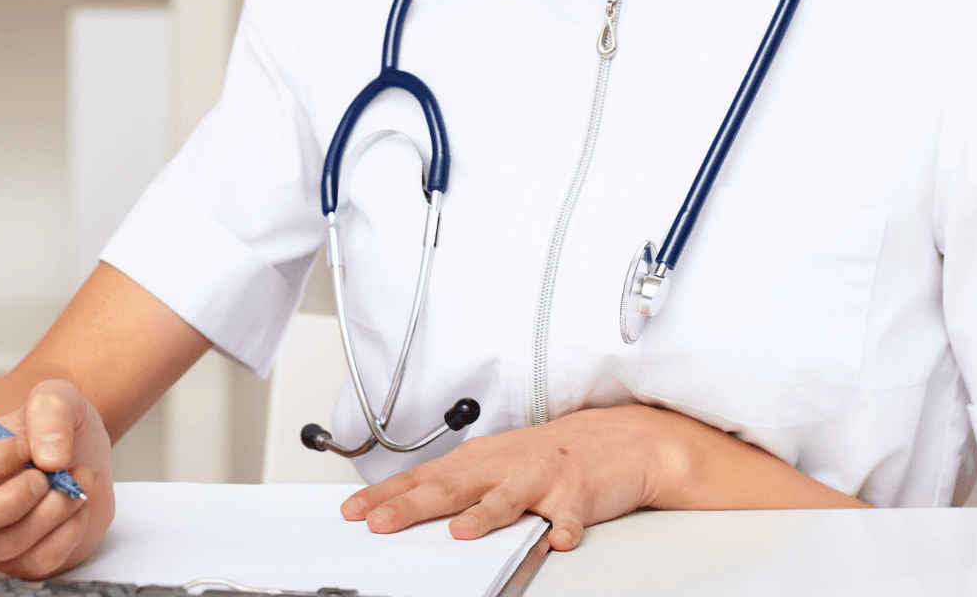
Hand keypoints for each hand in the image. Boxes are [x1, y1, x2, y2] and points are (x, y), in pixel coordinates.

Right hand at [0, 378, 115, 578]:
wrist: (87, 459)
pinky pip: (38, 561)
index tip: (29, 447)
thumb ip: (49, 410)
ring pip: (3, 546)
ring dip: (52, 511)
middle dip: (10, 501)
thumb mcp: (57, 399)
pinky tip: (77, 506)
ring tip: (77, 482)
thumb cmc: (57, 432)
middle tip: (46, 478)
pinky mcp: (18, 562)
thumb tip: (49, 458)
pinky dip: (69, 531)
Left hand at [341, 403, 865, 549]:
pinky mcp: (582, 491)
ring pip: (508, 496)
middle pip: (451, 486)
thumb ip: (461, 486)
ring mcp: (545, 476)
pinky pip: (574, 512)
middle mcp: (507, 464)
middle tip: (378, 521)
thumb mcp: (502, 465)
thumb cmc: (557, 456)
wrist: (625, 439)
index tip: (352, 511)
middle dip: (412, 505)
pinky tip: (559, 538)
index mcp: (483, 459)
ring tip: (461, 533)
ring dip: (485, 514)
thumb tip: (406, 505)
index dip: (386, 493)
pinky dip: (567, 525)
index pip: (424, 478)